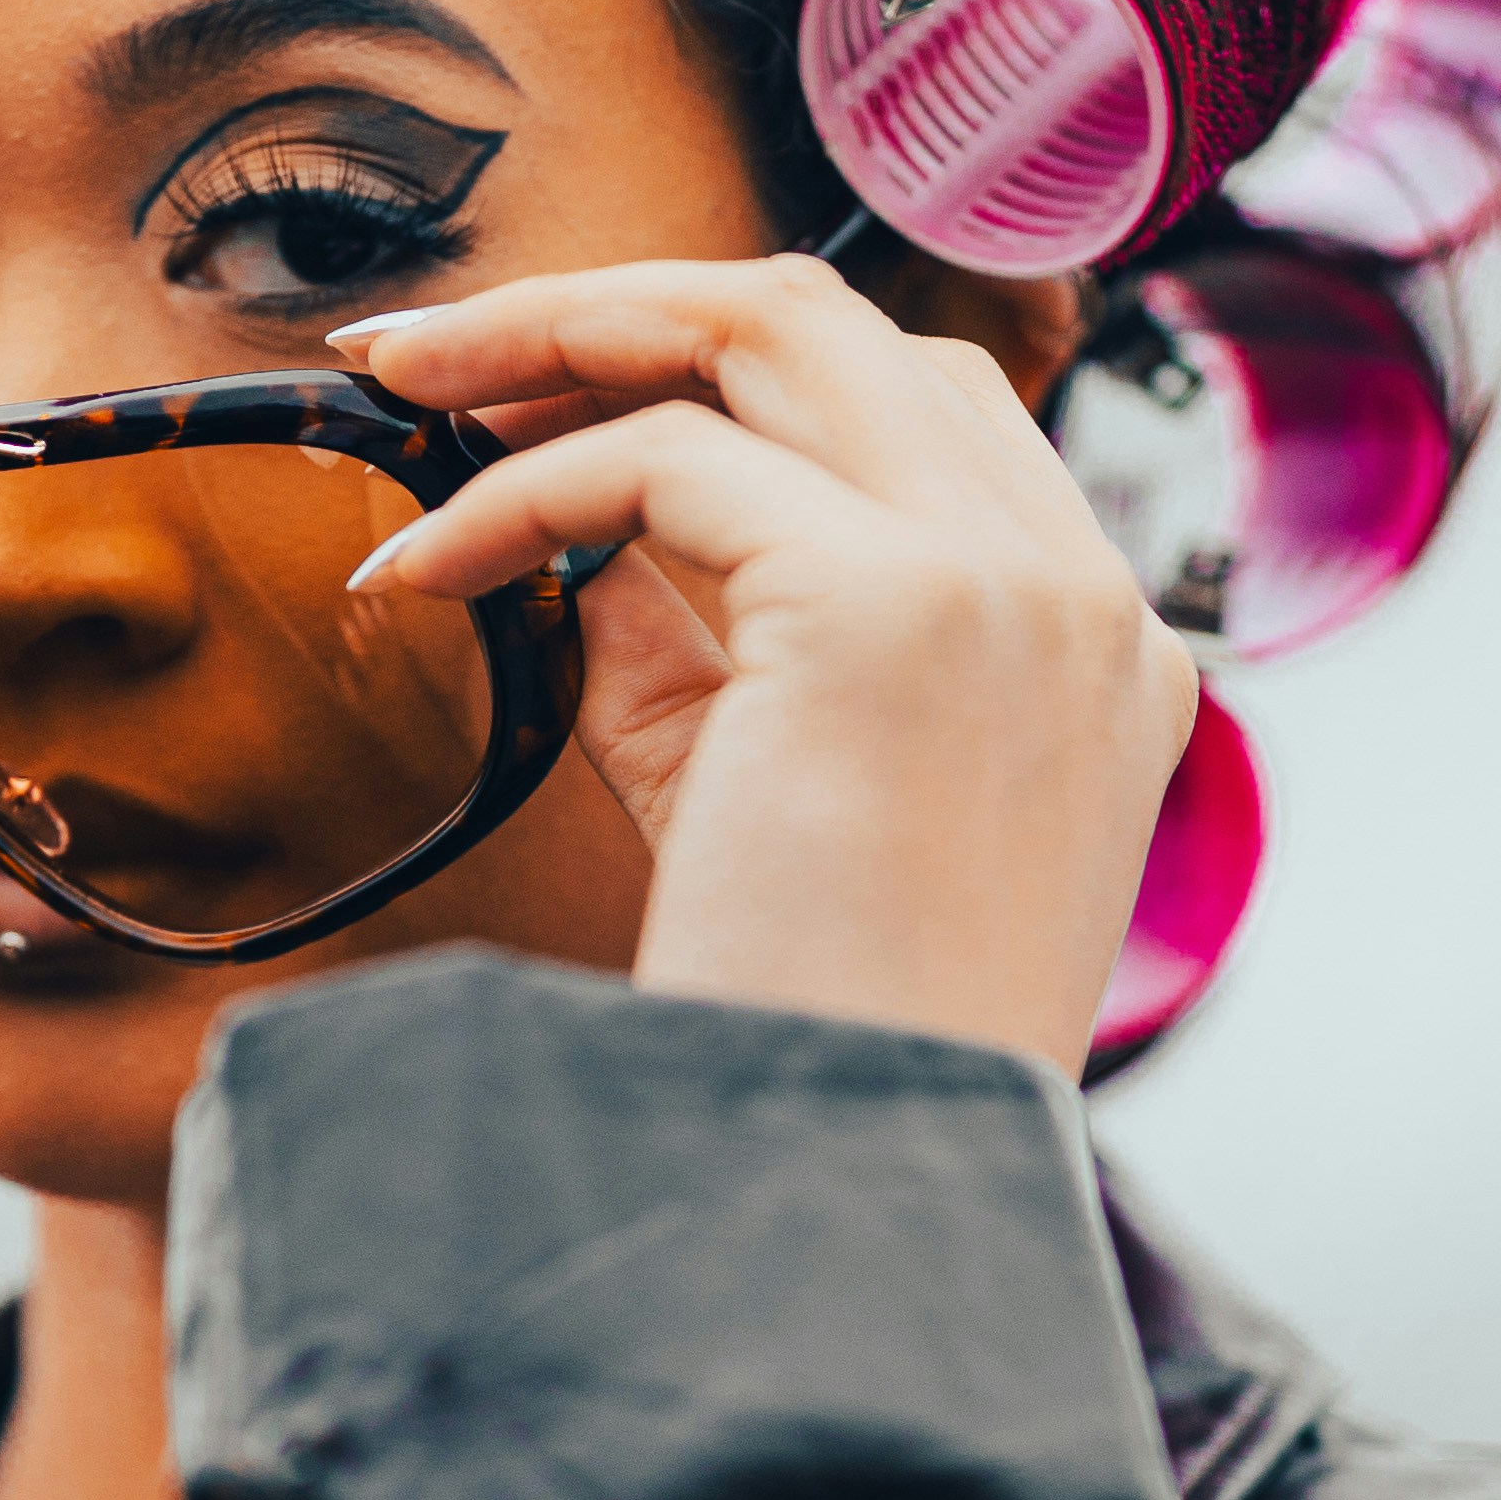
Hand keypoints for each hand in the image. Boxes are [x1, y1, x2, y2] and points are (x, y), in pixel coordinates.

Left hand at [330, 253, 1195, 1083]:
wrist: (848, 1192)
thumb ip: (693, 648)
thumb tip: (572, 533)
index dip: (718, 374)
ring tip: (410, 386)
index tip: (551, 409)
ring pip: (769, 323)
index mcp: (1090, 649)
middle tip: (439, 353)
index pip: (915, 408)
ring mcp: (1005, 586)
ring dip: (561, 329)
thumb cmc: (804, 1042)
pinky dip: (511, 497)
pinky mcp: (894, 608)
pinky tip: (417, 571)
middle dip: (620, 307)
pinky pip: (656, 461)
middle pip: (841, 321)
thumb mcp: (755, 801)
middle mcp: (1075, 594)